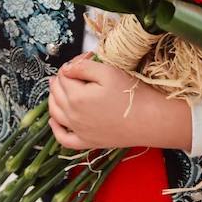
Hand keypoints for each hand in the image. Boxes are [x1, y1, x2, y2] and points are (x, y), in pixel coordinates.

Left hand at [47, 55, 192, 151]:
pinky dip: (55, 128)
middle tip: (71, 71)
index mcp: (76, 97)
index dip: (72, 64)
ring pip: (55, 113)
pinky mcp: (87, 142)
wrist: (149, 120)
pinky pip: (63, 138)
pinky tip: (54, 120)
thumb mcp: (108, 72)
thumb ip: (83, 67)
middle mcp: (73, 116)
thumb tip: (66, 69)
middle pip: (57, 93)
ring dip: (52, 99)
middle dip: (61, 79)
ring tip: (57, 88)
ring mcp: (79, 131)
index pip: (64, 76)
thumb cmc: (131, 95)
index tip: (83, 60)